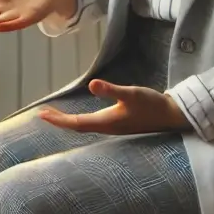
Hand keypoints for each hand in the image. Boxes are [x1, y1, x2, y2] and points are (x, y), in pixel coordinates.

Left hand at [38, 79, 188, 135]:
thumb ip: (111, 90)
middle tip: (42, 114)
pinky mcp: (119, 124)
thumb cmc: (152, 105)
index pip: (75, 123)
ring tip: (55, 115)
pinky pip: (93, 124)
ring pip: (84, 126)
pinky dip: (81, 120)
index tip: (41, 115)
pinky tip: (81, 117)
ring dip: (69, 121)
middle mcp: (107, 128)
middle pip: (77, 126)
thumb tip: (91, 85)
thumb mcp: (131, 94)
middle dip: (59, 121)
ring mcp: (113, 128)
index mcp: (106, 123)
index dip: (58, 119)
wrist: (172, 116)